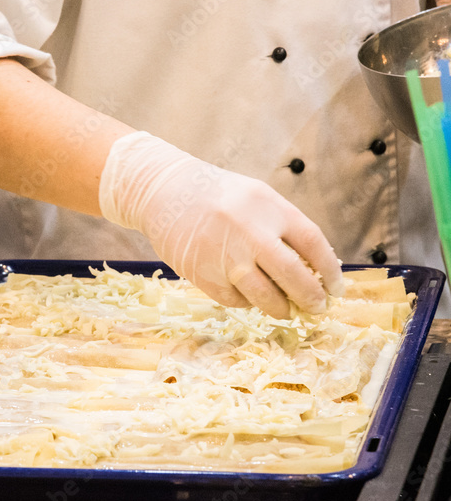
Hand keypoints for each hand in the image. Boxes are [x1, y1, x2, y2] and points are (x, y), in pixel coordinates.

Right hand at [99, 132, 343, 318]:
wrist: (164, 192)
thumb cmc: (218, 196)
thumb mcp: (258, 198)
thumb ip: (285, 228)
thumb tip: (316, 270)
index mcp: (269, 208)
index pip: (313, 245)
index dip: (330, 272)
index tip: (336, 289)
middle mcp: (250, 232)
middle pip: (294, 277)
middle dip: (311, 298)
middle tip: (317, 308)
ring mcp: (225, 257)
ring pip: (266, 297)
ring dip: (281, 308)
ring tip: (285, 309)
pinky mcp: (203, 275)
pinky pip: (236, 300)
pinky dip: (246, 301)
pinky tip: (248, 294)